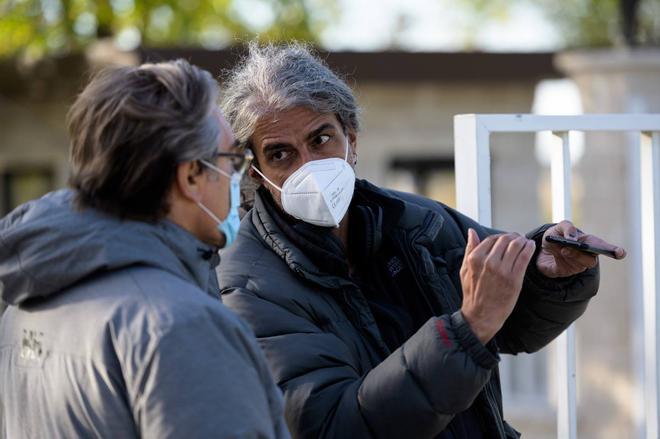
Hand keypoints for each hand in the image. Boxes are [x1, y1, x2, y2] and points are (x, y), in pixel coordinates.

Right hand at [460, 229, 535, 344]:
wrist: (481, 315)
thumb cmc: (473, 294)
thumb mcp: (465, 269)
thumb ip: (470, 249)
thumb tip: (472, 232)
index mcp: (475, 258)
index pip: (491, 239)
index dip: (501, 236)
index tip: (506, 238)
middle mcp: (488, 262)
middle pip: (505, 239)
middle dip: (513, 236)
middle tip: (518, 238)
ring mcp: (502, 270)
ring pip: (516, 245)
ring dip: (522, 240)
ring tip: (525, 242)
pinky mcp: (514, 278)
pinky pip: (524, 257)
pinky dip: (529, 248)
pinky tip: (530, 246)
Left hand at [537, 220, 626, 277]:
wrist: (539, 249)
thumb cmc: (554, 236)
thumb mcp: (558, 227)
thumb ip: (567, 227)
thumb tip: (573, 238)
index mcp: (588, 242)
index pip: (603, 247)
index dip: (614, 250)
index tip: (621, 253)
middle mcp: (586, 255)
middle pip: (592, 259)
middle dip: (583, 254)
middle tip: (574, 247)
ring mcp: (577, 265)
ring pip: (581, 264)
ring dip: (573, 256)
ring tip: (563, 249)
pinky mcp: (566, 271)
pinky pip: (568, 269)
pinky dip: (563, 261)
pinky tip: (558, 254)